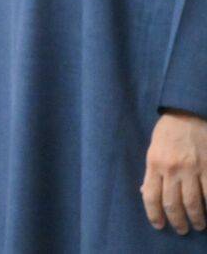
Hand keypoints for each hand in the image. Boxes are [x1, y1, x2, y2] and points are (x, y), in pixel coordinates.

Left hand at [142, 109, 206, 234]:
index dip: (154, 214)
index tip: (159, 225)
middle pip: (173, 203)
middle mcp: (172, 169)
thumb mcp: (153, 149)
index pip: (151, 196)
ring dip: (196, 218)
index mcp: (154, 164)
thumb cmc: (168, 131)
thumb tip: (145, 192)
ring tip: (198, 226)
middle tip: (182, 229)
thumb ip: (151, 172)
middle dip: (177, 221)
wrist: (187, 113)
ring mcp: (192, 169)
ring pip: (194, 202)